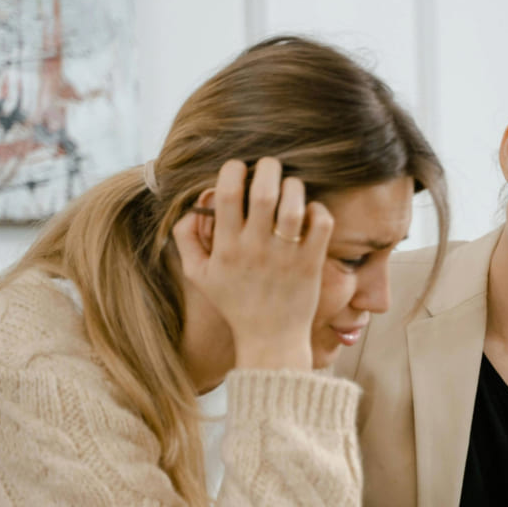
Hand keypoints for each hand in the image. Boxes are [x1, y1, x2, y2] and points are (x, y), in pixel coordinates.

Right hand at [172, 157, 332, 370]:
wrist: (270, 339)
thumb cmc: (235, 303)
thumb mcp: (199, 275)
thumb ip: (186, 239)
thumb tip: (191, 208)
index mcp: (227, 248)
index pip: (227, 194)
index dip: (233, 170)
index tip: (238, 168)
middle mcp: (256, 249)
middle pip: (264, 193)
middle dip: (268, 169)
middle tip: (270, 167)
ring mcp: (286, 256)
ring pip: (294, 206)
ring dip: (294, 187)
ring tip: (290, 187)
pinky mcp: (311, 263)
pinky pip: (320, 225)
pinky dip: (318, 211)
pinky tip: (310, 213)